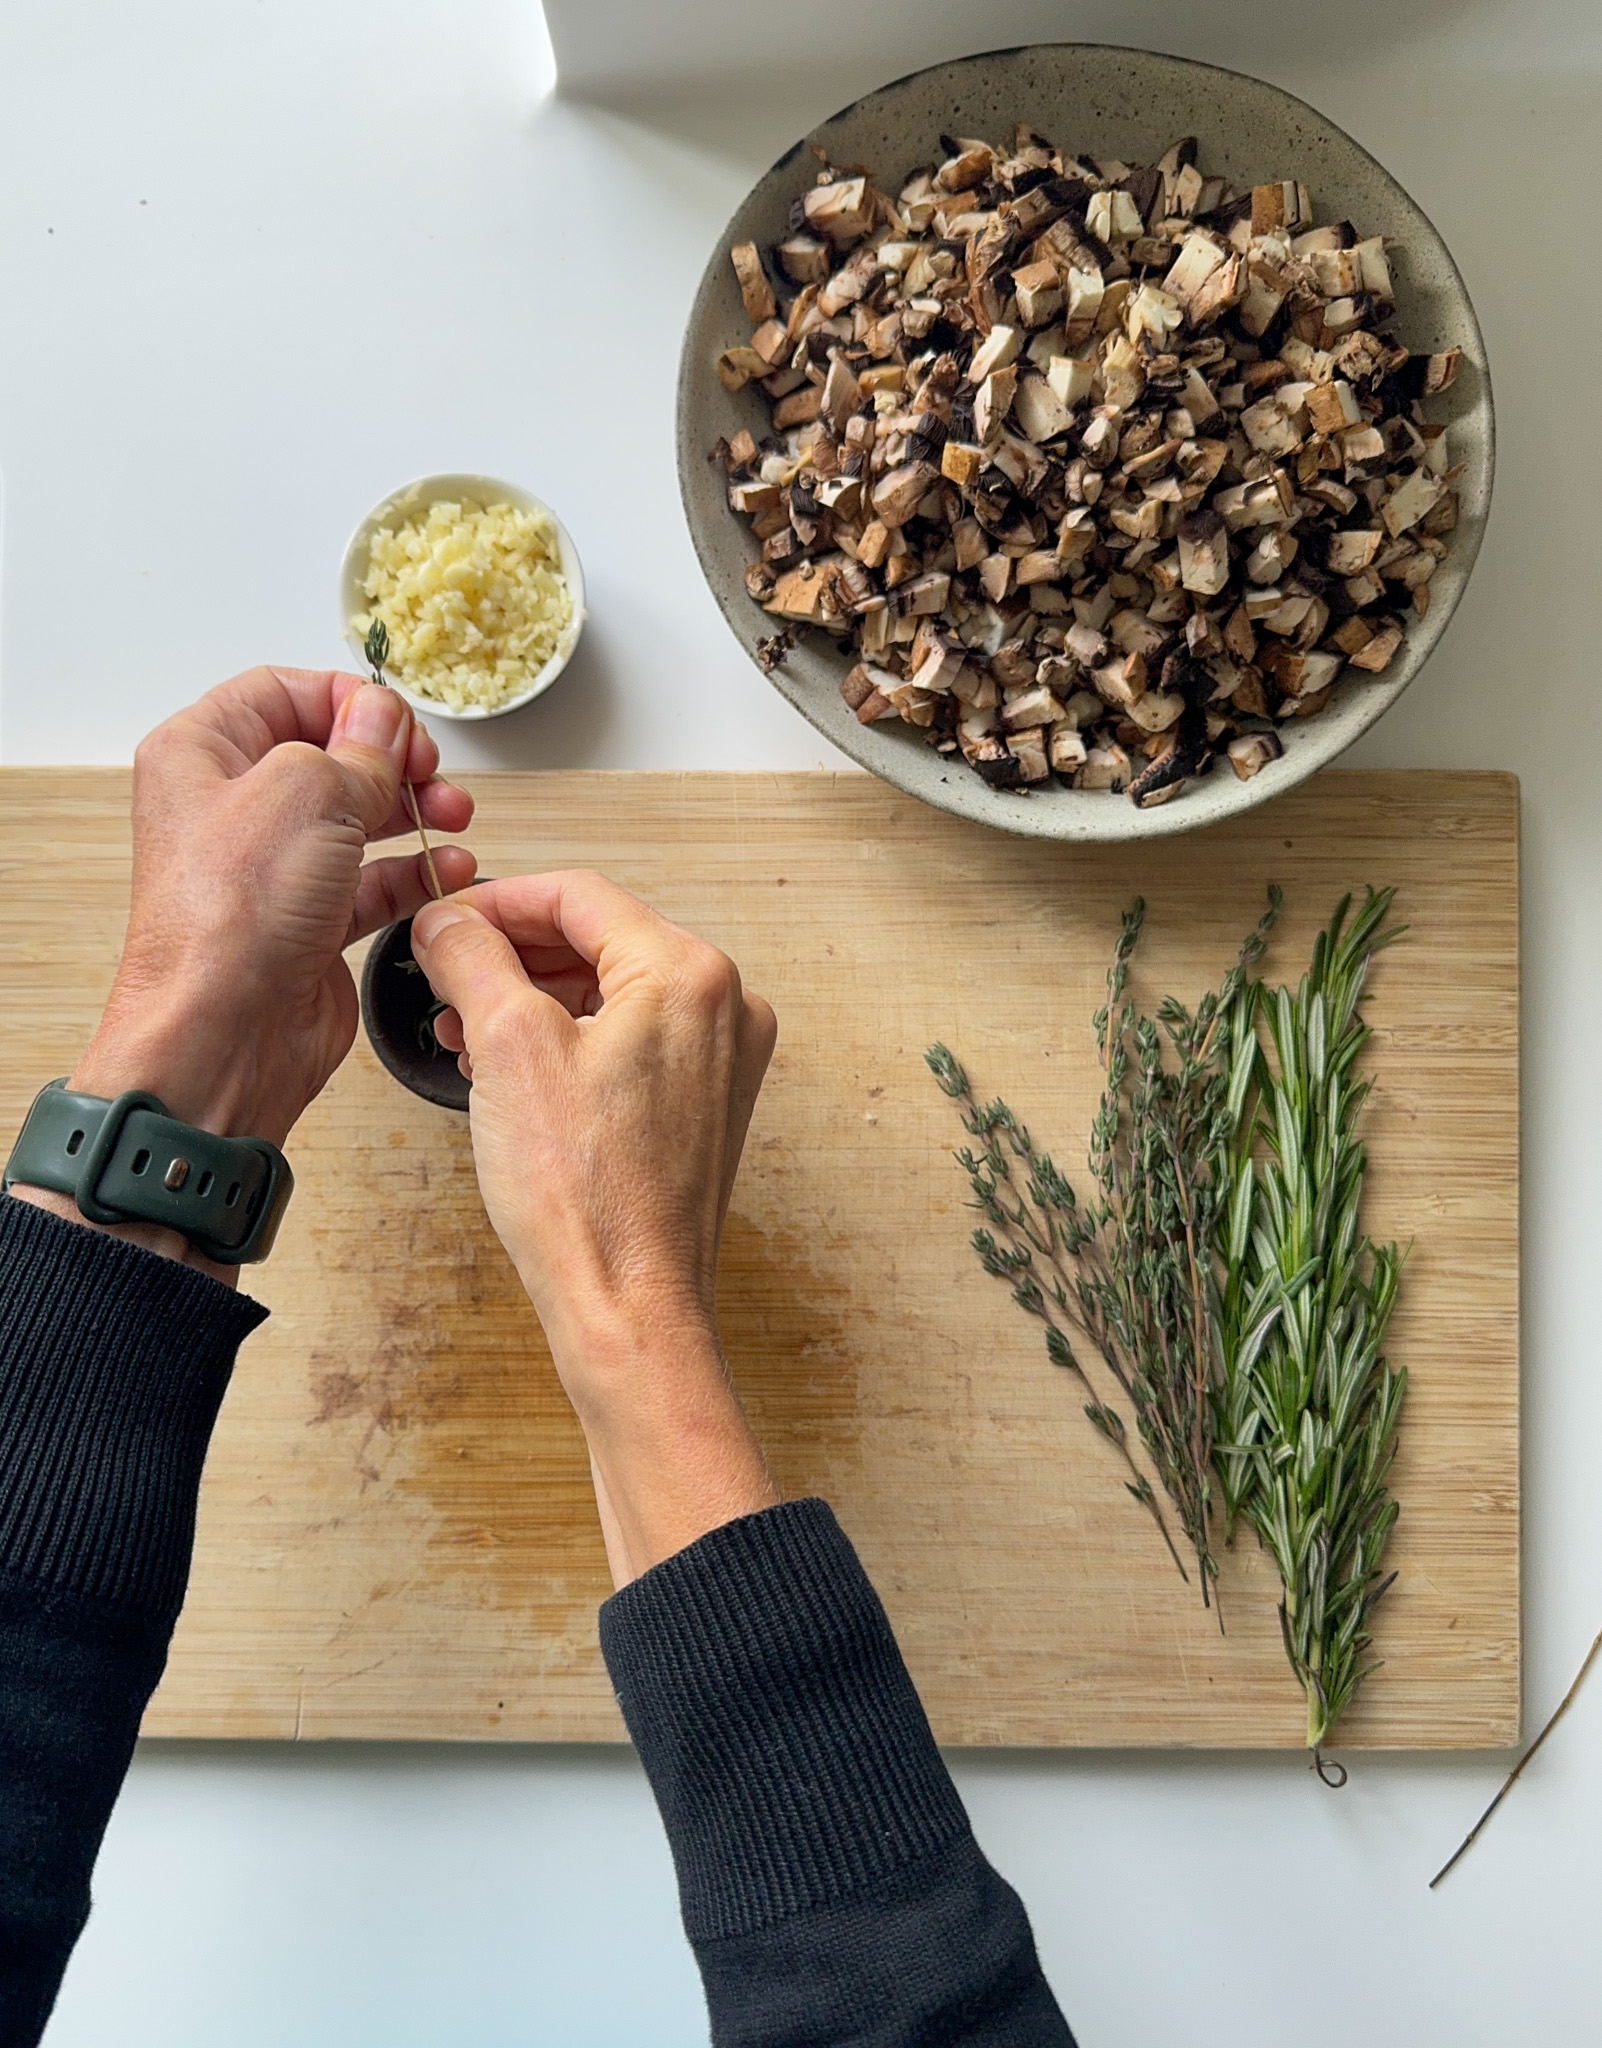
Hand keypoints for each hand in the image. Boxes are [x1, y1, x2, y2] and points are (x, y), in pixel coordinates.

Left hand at [10, 667, 475, 1274]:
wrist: (225, 1030)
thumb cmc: (232, 915)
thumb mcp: (311, 791)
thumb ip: (361, 747)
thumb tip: (384, 717)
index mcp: (203, 752)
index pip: (283, 691)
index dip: (349, 700)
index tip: (398, 725)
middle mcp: (231, 806)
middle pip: (328, 754)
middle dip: (393, 760)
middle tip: (430, 773)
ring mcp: (271, 867)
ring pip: (357, 818)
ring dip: (413, 813)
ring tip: (453, 816)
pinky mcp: (306, 921)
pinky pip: (371, 882)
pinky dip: (414, 873)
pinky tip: (448, 870)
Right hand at [410, 874, 779, 1583]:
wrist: (628, 1307)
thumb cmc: (584, 1197)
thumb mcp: (507, 1046)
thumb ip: (472, 957)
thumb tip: (448, 920)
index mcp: (690, 975)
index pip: (580, 895)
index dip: (498, 900)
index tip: (444, 920)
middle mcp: (724, 1008)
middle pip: (598, 940)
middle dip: (512, 954)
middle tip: (444, 975)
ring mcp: (722, 1060)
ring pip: (611, 991)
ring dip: (534, 998)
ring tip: (464, 1027)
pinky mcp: (705, 1104)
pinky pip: (629, 1040)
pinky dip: (568, 1039)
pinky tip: (509, 1068)